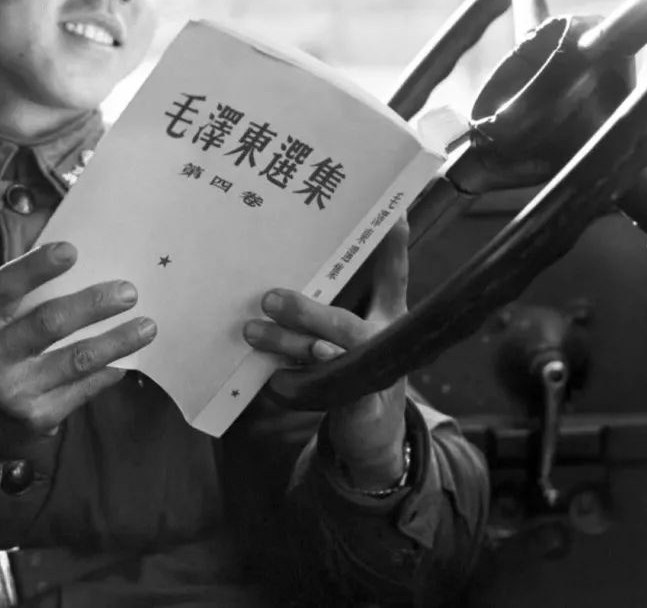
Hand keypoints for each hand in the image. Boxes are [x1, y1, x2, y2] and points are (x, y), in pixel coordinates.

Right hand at [0, 241, 155, 458]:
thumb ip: (18, 293)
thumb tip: (73, 255)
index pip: (5, 288)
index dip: (37, 267)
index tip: (71, 250)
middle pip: (49, 323)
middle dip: (93, 304)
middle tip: (129, 291)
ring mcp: (13, 393)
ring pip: (76, 360)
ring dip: (116, 341)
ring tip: (147, 326)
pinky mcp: (36, 419)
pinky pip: (83, 389)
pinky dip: (108, 371)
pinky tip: (127, 359)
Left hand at [243, 218, 409, 489]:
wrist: (374, 433)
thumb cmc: (355, 363)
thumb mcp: (355, 329)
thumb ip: (333, 298)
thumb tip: (287, 263)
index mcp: (389, 316)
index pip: (393, 275)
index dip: (393, 245)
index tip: (394, 212)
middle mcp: (383, 341)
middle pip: (345, 323)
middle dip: (306, 311)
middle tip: (268, 299)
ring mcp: (374, 376)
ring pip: (325, 354)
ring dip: (286, 343)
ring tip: (252, 331)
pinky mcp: (357, 405)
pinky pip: (317, 390)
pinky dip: (291, 382)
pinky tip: (269, 377)